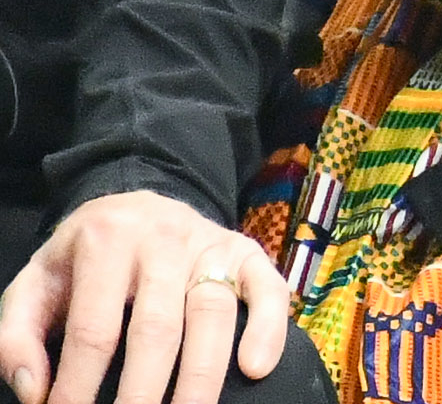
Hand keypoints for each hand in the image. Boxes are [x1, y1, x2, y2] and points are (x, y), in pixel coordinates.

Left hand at [0, 191, 288, 403]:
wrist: (134, 204)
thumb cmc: (81, 260)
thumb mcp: (33, 284)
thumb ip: (16, 336)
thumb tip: (34, 390)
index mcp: (104, 241)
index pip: (94, 329)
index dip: (80, 385)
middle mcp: (162, 238)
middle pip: (156, 328)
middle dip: (141, 392)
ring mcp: (209, 244)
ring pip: (212, 314)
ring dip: (201, 376)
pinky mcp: (245, 250)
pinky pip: (267, 287)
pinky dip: (268, 327)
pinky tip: (256, 368)